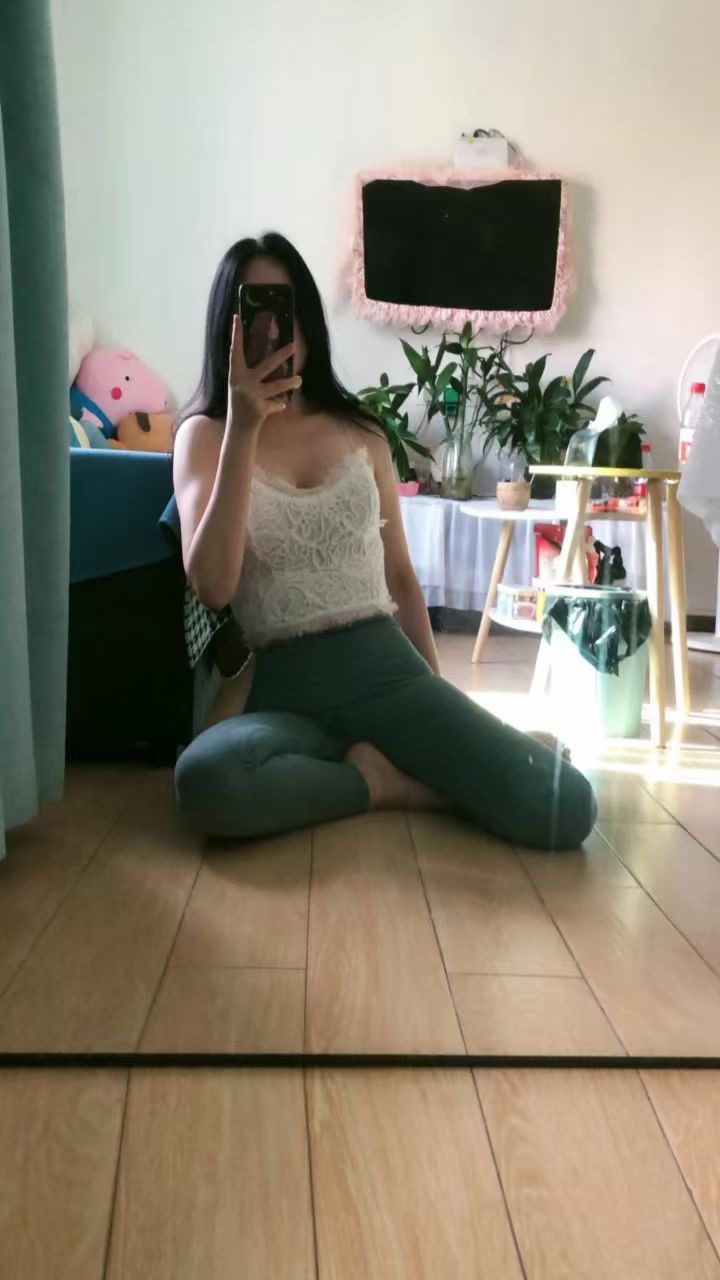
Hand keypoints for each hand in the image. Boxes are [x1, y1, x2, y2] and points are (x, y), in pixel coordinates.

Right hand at [227, 314, 300, 432]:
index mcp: (235, 375)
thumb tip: (268, 355)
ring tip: (299, 379)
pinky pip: (276, 404)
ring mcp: (252, 396)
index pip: (235, 351)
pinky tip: (279, 407)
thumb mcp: (240, 385)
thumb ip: (249, 372)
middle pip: (266, 365)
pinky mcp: (261, 409)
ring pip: (276, 386)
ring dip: (289, 383)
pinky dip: (278, 406)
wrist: (239, 429)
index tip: (236, 317)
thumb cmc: (240, 403)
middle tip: (294, 345)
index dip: (236, 334)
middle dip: (281, 355)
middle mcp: (242, 383)